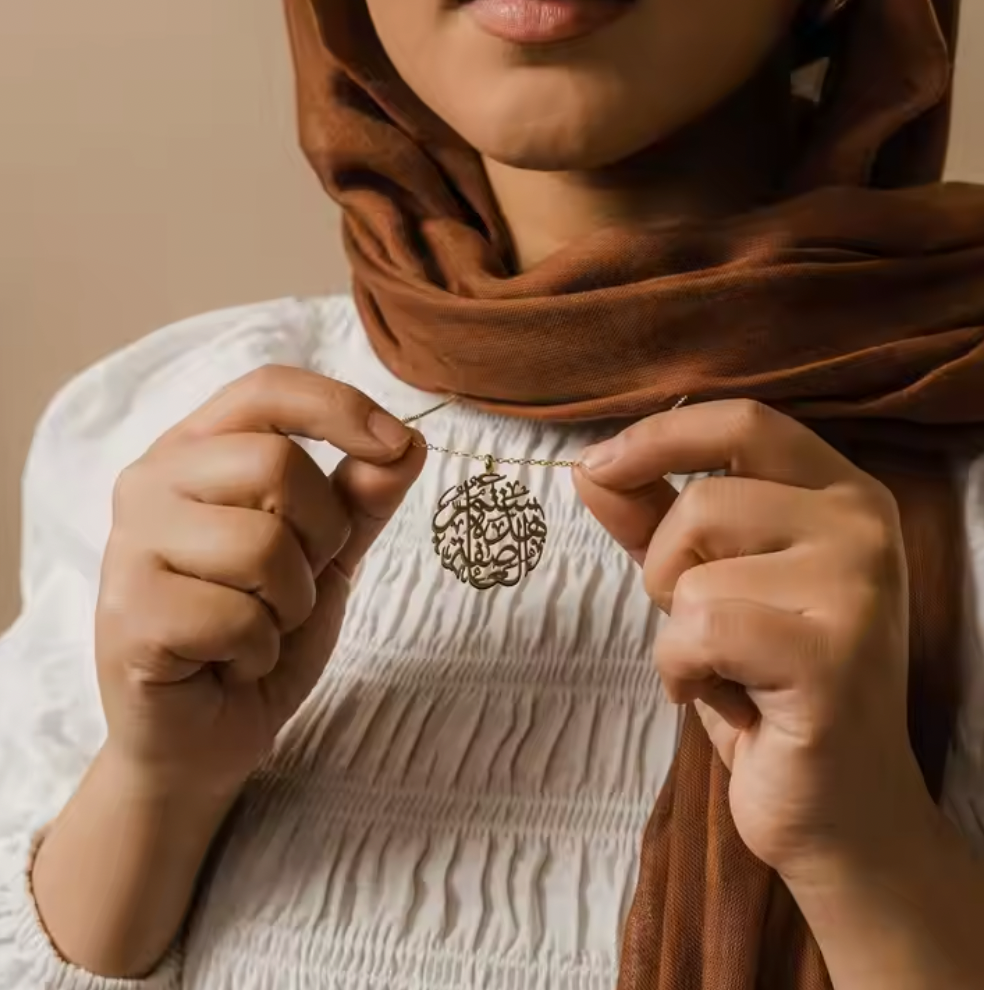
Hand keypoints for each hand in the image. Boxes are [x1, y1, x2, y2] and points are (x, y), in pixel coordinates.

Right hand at [95, 365, 424, 796]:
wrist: (204, 735)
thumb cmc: (258, 631)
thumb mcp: (326, 556)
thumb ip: (361, 497)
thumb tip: (409, 441)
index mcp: (196, 453)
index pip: (266, 389)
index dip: (340, 407)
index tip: (395, 444)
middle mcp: (151, 483)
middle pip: (276, 463)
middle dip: (321, 537)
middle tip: (296, 585)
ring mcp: (129, 547)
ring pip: (262, 543)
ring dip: (291, 603)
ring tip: (259, 626)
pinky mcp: (127, 616)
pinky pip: (238, 617)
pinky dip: (259, 651)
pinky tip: (229, 663)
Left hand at [574, 399, 931, 878]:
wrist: (837, 804)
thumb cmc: (766, 683)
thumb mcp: (706, 583)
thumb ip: (653, 518)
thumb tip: (589, 467)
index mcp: (841, 493)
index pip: (742, 422)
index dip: (659, 436)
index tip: (596, 465)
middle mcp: (862, 527)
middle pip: (702, 503)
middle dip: (668, 572)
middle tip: (708, 628)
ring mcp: (856, 590)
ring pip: (692, 573)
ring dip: (678, 631)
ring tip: (728, 668)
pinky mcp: (832, 659)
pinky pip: (698, 631)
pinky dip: (681, 672)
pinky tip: (725, 700)